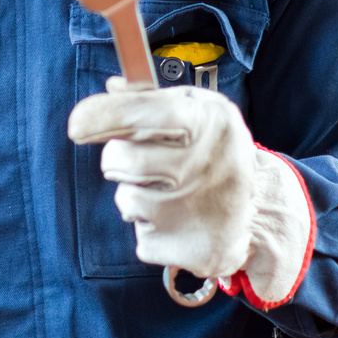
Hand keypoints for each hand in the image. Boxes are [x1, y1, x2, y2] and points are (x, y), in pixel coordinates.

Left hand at [67, 79, 313, 307]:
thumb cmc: (214, 152)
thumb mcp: (198, 110)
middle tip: (144, 164)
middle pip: (121, 159)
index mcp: (210, 121)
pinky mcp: (192, 250)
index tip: (77, 125)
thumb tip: (113, 87)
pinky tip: (177, 222)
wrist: (261, 213)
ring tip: (169, 194)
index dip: (104, 116)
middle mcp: (206, 164)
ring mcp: (199, 211)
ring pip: (126, 200)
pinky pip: (141, 237)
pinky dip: (150, 230)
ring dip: (135, 196)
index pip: (145, 111)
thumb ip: (153, 97)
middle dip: (118, 160)